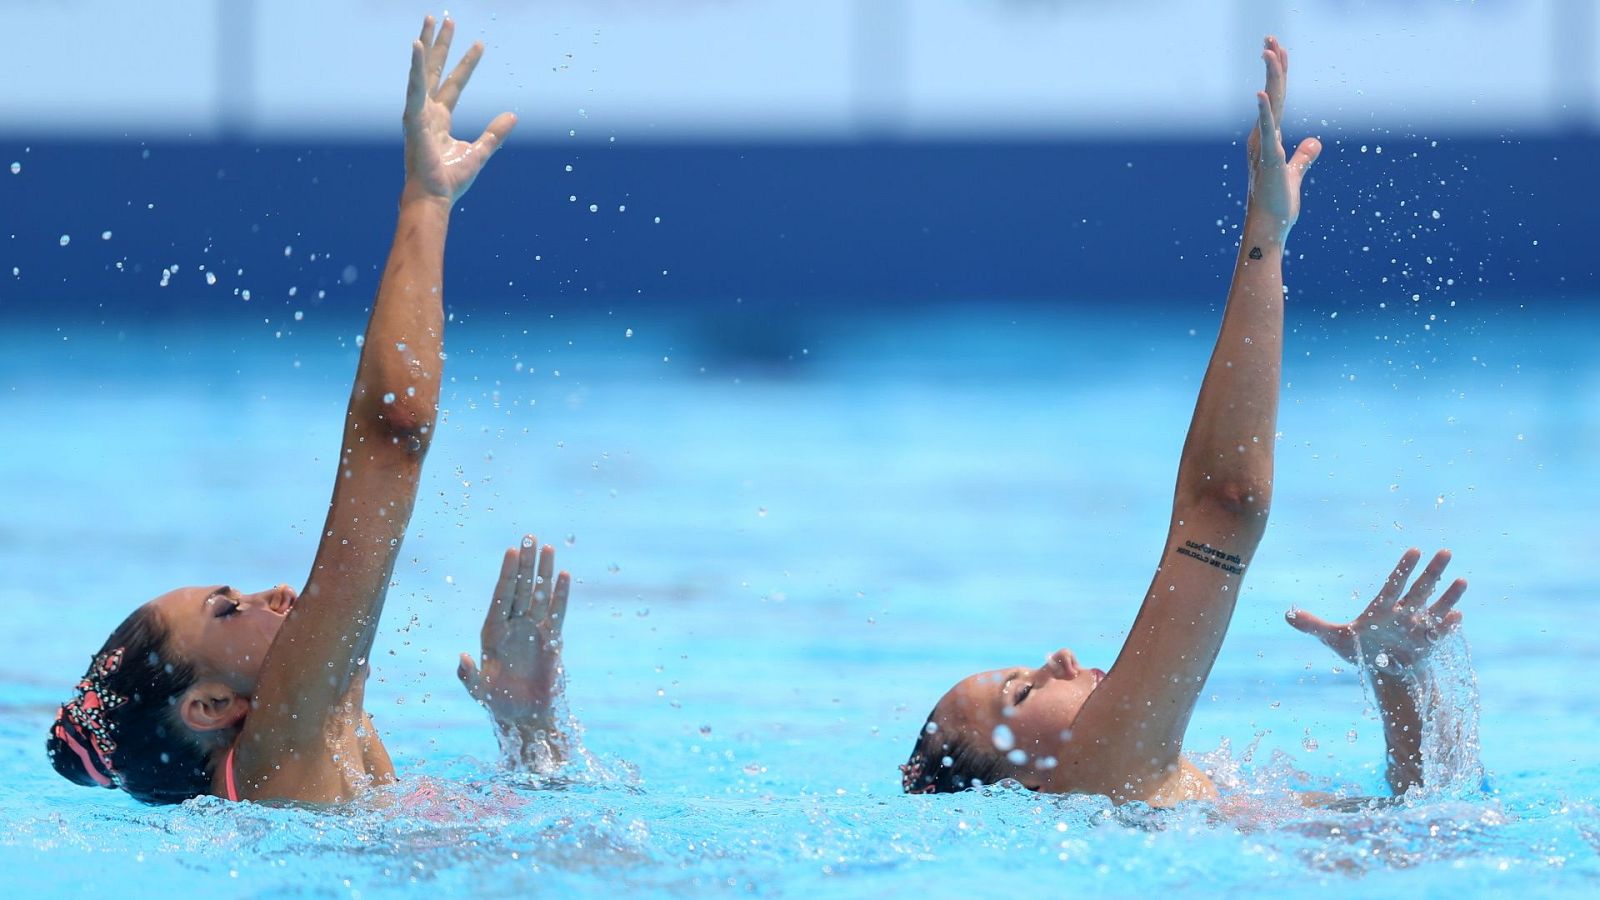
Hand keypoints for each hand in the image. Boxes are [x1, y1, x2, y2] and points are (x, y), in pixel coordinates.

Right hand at [402, 16, 517, 206]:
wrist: (435, 198)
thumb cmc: (450, 180)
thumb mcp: (480, 152)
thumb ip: (494, 133)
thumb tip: (513, 115)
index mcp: (439, 119)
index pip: (454, 83)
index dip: (467, 63)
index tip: (480, 44)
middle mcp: (427, 111)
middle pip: (435, 69)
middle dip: (440, 43)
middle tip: (443, 17)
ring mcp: (418, 113)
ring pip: (423, 70)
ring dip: (427, 43)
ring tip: (431, 19)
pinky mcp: (413, 118)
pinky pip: (415, 87)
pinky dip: (416, 66)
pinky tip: (418, 44)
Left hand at [458, 536, 570, 724]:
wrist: (524, 716)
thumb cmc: (498, 702)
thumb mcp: (479, 691)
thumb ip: (469, 675)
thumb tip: (462, 658)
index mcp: (493, 631)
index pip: (502, 596)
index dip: (507, 574)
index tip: (512, 551)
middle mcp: (513, 625)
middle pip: (521, 588)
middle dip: (526, 563)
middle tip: (530, 537)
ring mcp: (533, 630)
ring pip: (539, 595)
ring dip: (544, 572)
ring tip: (549, 548)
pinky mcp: (552, 640)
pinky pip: (557, 613)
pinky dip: (561, 595)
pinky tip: (565, 576)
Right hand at [1245, 36, 1320, 237]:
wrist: (1269, 227)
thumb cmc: (1278, 204)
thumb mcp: (1296, 173)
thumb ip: (1304, 156)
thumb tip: (1315, 142)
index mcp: (1267, 138)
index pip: (1275, 99)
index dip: (1278, 73)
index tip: (1278, 49)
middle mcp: (1261, 138)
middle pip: (1272, 93)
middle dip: (1272, 64)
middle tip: (1270, 37)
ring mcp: (1263, 146)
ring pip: (1270, 104)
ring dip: (1270, 76)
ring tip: (1269, 50)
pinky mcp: (1269, 158)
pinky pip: (1267, 128)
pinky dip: (1264, 110)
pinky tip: (1261, 92)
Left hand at [1286, 548, 1467, 672]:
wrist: (1385, 672)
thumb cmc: (1363, 650)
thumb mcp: (1335, 638)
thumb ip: (1313, 625)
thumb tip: (1286, 614)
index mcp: (1384, 608)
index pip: (1394, 584)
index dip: (1404, 568)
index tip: (1415, 549)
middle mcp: (1405, 614)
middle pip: (1420, 589)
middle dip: (1432, 572)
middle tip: (1445, 550)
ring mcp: (1419, 628)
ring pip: (1436, 607)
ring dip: (1449, 595)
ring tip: (1462, 580)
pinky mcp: (1428, 646)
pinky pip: (1441, 634)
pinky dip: (1448, 626)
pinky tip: (1458, 617)